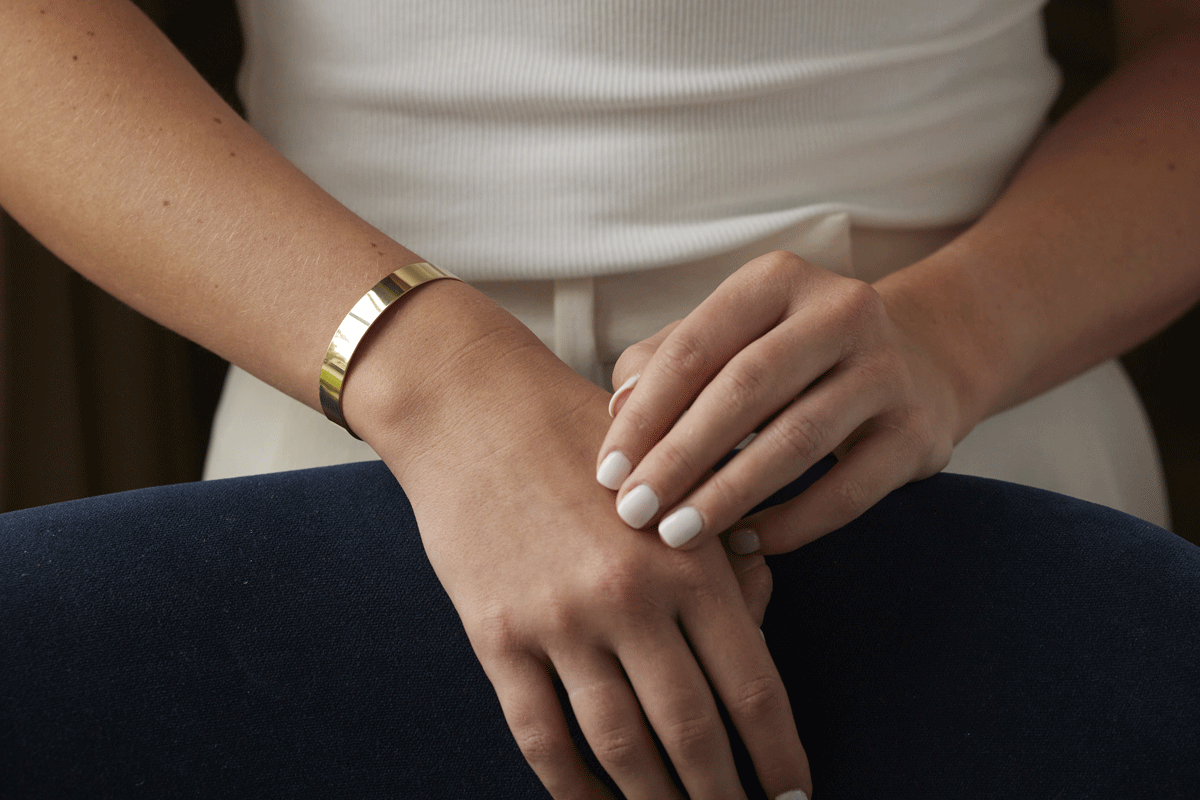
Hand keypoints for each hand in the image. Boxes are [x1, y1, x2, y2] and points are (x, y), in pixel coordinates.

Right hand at [366, 321, 809, 799]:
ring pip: (620, 748)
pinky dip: (571, 787)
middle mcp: (630, 600)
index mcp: (687, 560)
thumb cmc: (586, 441)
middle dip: (722, 796)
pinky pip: (540, 736)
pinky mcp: (497, 636)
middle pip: (691, 732)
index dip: (777, 755)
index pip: (752, 686)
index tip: (793, 793)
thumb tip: (762, 627)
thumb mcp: (676, 485)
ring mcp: (559, 622)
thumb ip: (725, 555)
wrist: (477, 410)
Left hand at [596, 250, 961, 553]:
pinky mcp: (918, 430)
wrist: (918, 362)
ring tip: (676, 536)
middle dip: (680, 457)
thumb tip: (616, 412)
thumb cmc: (788, 356)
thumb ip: (666, 364)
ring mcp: (887, 369)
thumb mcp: (730, 339)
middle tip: (633, 512)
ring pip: (796, 440)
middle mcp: (840, 310)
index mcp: (777, 278)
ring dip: (727, 495)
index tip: (606, 473)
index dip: (645, 414)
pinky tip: (743, 543)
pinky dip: (790, 524)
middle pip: (744, 390)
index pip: (695, 347)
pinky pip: (847, 490)